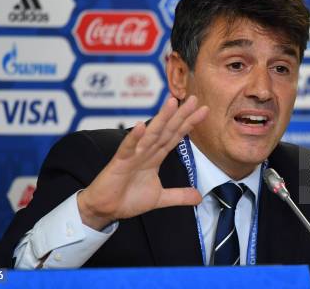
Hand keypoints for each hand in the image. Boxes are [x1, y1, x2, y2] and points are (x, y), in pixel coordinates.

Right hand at [77, 95, 208, 229]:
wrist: (105, 210)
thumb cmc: (128, 199)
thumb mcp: (159, 198)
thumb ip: (179, 196)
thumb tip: (199, 197)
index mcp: (155, 157)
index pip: (175, 137)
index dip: (189, 124)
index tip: (204, 111)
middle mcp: (146, 152)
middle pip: (166, 130)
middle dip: (181, 115)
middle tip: (194, 99)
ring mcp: (132, 155)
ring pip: (150, 134)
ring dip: (161, 119)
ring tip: (172, 103)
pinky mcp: (119, 163)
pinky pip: (127, 149)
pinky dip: (134, 138)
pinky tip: (140, 126)